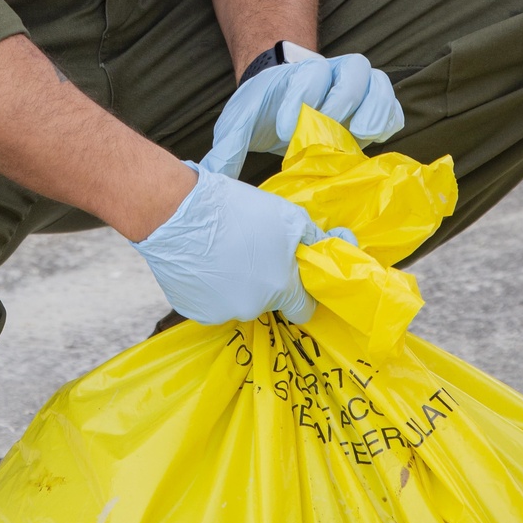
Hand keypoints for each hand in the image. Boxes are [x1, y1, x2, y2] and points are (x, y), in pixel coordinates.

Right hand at [132, 162, 332, 324]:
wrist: (179, 212)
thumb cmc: (237, 209)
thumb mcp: (288, 216)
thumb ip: (317, 239)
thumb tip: (343, 244)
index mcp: (281, 289)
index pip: (305, 310)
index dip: (301, 291)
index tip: (291, 274)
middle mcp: (253, 309)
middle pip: (269, 302)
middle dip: (265, 281)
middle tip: (251, 249)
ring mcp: (221, 313)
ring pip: (238, 302)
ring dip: (235, 283)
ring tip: (222, 250)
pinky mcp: (194, 310)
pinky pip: (210, 301)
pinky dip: (210, 286)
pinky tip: (203, 260)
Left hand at [201, 51, 403, 178]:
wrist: (284, 92)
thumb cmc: (264, 108)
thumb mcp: (240, 122)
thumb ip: (228, 146)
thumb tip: (207, 177)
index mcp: (295, 76)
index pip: (304, 79)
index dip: (299, 101)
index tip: (287, 130)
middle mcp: (330, 74)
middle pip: (350, 70)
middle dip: (341, 100)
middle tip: (328, 131)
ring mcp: (356, 86)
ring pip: (376, 81)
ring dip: (373, 107)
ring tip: (361, 136)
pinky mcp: (373, 103)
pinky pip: (391, 103)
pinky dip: (388, 118)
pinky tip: (374, 140)